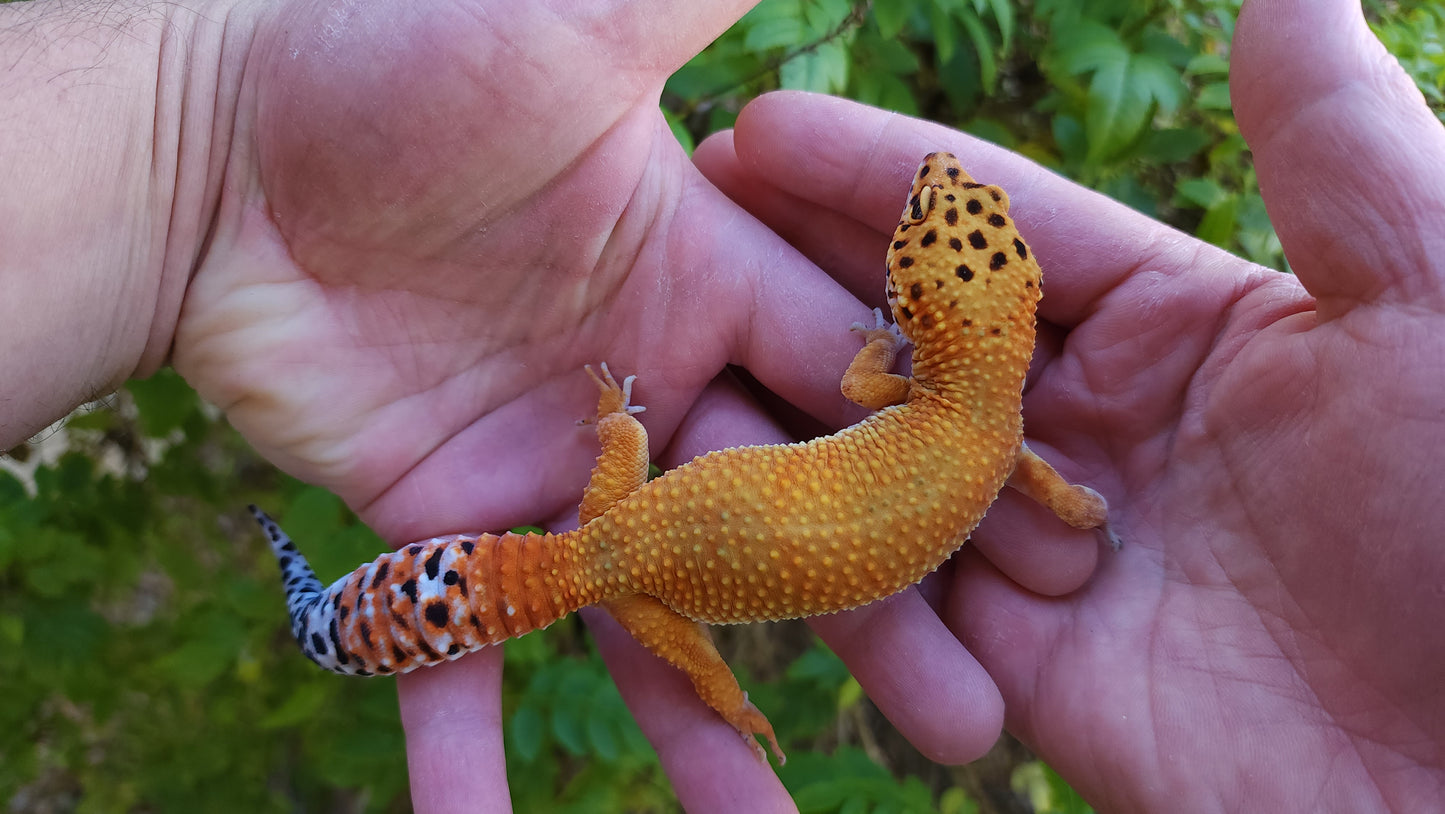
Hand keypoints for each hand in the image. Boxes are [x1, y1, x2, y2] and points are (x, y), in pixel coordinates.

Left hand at [165, 0, 1002, 809]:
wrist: (214, 157)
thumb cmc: (390, 68)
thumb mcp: (572, 24)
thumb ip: (694, 6)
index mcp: (704, 276)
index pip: (852, 381)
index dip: (945, 460)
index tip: (1039, 551)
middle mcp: (650, 381)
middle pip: (782, 516)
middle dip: (872, 619)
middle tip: (965, 724)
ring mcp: (555, 468)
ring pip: (650, 611)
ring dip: (702, 720)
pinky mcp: (451, 521)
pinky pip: (469, 645)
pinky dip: (467, 746)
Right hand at [696, 0, 1444, 808]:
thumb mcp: (1432, 304)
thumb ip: (1332, 151)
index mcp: (1177, 318)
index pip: (992, 224)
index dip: (875, 172)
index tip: (761, 127)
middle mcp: (1089, 420)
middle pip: (911, 326)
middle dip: (794, 263)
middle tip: (678, 212)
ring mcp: (1039, 539)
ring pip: (879, 455)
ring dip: (776, 406)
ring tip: (663, 356)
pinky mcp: (1013, 656)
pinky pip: (891, 591)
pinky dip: (811, 551)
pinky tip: (714, 503)